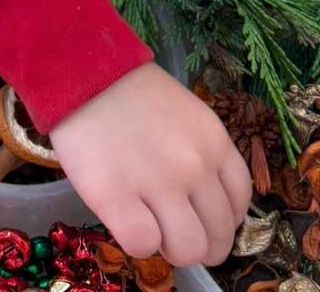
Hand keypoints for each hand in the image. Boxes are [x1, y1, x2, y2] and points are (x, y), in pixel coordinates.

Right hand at [49, 63, 250, 266]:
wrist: (80, 70)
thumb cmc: (127, 90)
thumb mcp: (183, 114)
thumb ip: (199, 154)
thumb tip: (199, 206)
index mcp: (215, 142)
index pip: (239, 205)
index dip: (221, 220)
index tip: (200, 219)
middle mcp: (195, 167)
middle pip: (218, 237)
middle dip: (198, 243)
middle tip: (173, 232)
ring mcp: (158, 183)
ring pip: (187, 250)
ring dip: (169, 248)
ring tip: (150, 229)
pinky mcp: (116, 197)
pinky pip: (143, 245)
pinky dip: (137, 242)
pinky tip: (125, 221)